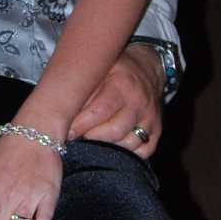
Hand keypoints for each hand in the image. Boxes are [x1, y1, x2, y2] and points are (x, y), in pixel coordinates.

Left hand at [67, 43, 162, 157]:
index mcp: (122, 85)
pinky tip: (113, 146)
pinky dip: (127, 153)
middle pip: (114, 131)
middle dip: (91, 137)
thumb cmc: (116, 68)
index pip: (100, 111)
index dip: (81, 124)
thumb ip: (84, 88)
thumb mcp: (99, 68)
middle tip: (78, 137)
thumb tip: (62, 112)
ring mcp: (151, 118)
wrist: (148, 67)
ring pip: (128, 144)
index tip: (67, 131)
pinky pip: (143, 151)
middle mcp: (139, 103)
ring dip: (108, 147)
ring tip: (93, 140)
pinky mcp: (158, 130)